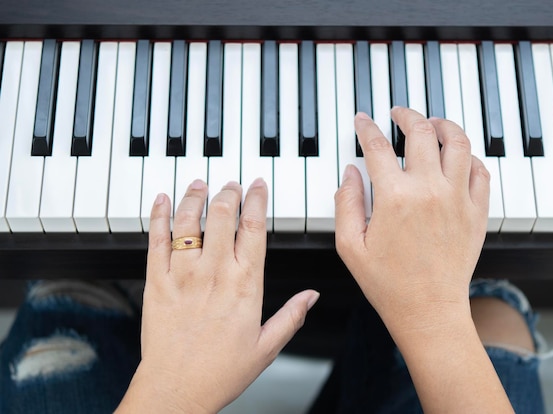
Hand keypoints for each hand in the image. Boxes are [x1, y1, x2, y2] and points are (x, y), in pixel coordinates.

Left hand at [117, 179, 318, 412]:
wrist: (176, 390)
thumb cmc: (220, 372)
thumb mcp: (267, 347)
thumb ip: (291, 317)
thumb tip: (312, 296)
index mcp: (245, 284)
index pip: (255, 227)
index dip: (257, 200)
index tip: (258, 186)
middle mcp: (215, 272)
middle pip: (223, 215)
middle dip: (229, 192)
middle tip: (232, 184)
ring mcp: (183, 274)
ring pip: (190, 221)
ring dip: (195, 197)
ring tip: (200, 184)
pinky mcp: (156, 282)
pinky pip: (156, 240)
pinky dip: (159, 215)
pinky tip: (163, 199)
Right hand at [334, 107, 489, 334]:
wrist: (429, 310)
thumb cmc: (388, 284)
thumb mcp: (350, 246)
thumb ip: (346, 202)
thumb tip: (351, 172)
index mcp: (395, 197)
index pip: (378, 146)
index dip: (367, 128)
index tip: (363, 121)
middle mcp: (429, 190)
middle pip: (421, 132)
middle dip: (406, 114)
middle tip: (398, 112)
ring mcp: (457, 199)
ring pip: (458, 142)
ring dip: (443, 125)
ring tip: (432, 123)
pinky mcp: (476, 212)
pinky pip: (480, 171)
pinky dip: (469, 157)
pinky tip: (458, 157)